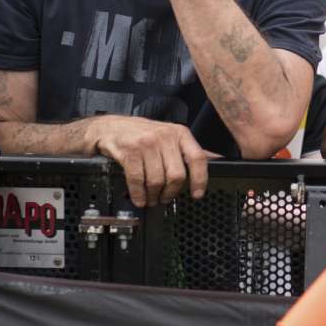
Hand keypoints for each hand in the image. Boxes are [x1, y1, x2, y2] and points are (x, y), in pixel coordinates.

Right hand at [89, 115, 218, 206]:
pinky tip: (138, 197)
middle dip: (171, 193)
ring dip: (153, 196)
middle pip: (177, 175)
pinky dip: (138, 194)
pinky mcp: (130, 151)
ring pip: (157, 180)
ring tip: (150, 198)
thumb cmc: (140, 133)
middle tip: (165, 198)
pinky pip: (138, 180)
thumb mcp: (168, 135)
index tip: (197, 194)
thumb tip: (216, 160)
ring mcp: (146, 143)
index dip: (200, 180)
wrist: (110, 127)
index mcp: (178, 133)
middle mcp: (164, 136)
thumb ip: (187, 149)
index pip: (198, 158)